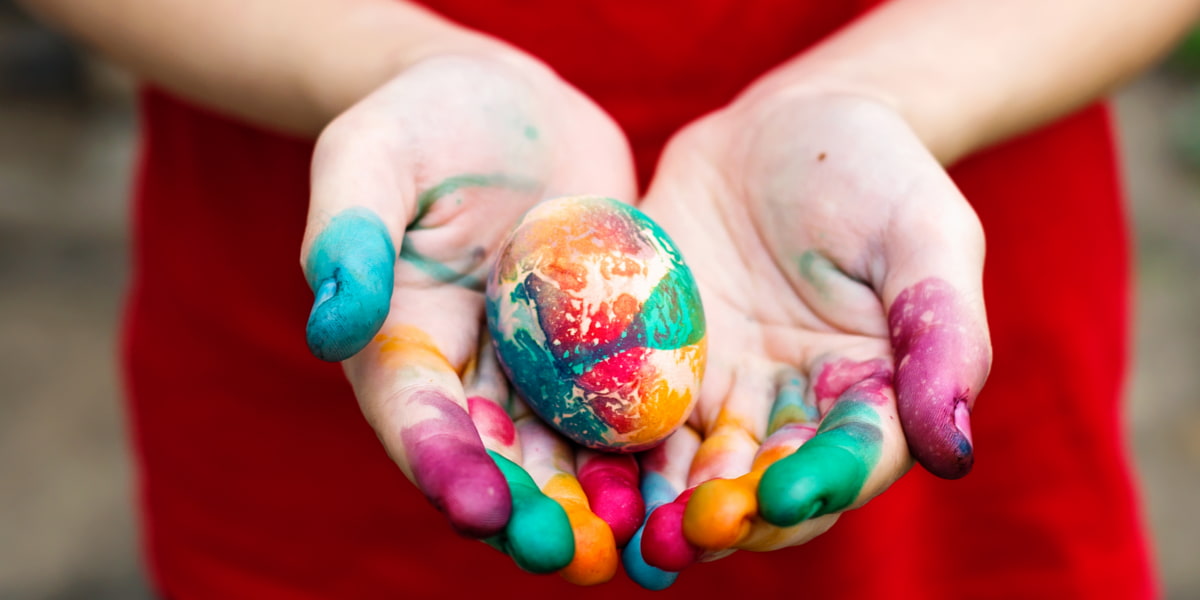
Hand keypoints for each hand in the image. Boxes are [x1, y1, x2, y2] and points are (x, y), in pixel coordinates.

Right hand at [299, 49, 640, 580]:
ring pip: (563, 453)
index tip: (482, 510)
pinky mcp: (598, 353)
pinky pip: (623, 407)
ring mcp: (536, 371)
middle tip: (572, 557)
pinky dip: (647, 450)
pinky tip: (685, 481)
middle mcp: (467, 376)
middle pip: (494, 460)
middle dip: (529, 514)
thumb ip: (345, 232)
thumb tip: (330, 326)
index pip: (414, 419)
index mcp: (398, 345)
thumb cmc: (429, 118)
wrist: (514, 106)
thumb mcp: (372, 153)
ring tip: (635, 544)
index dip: (445, 467)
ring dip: (594, 505)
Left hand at [625, 90, 991, 580]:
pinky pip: (630, 412)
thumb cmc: (873, 171)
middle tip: (687, 536)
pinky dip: (609, 450)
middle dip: (725, 515)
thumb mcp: (926, 234)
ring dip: (660, 507)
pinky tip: (578, 474)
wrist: (781, 129)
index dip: (818, 485)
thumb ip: (943, 335)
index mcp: (869, 394)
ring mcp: (718, 391)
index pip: (849, 460)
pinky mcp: (656, 364)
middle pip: (761, 482)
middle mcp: (791, 410)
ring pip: (690, 466)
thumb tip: (955, 451)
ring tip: (627, 533)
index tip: (781, 496)